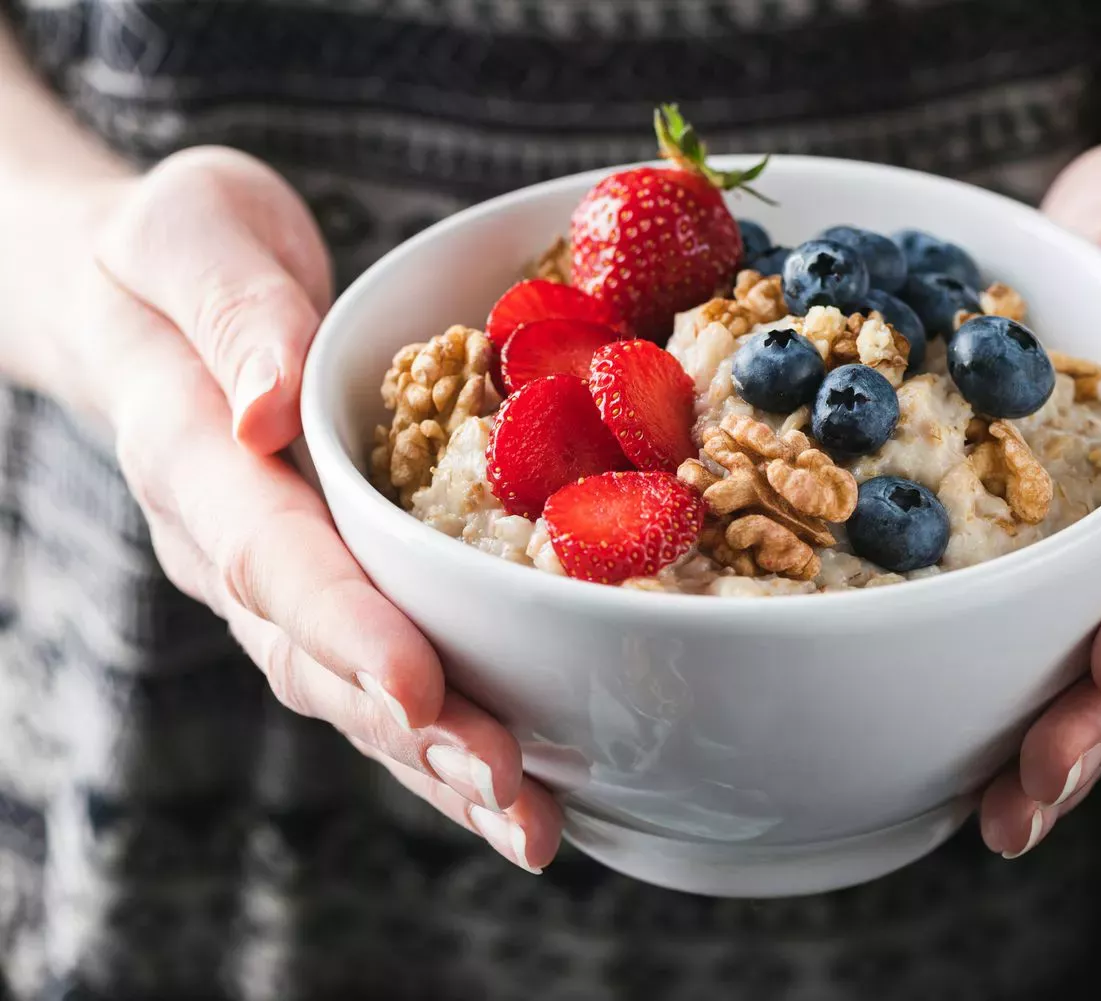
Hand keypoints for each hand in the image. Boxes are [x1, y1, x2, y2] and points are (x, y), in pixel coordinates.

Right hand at [63, 147, 559, 870]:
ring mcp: (272, 584)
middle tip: (508, 792)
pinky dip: (440, 740)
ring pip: (347, 692)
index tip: (415, 685)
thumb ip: (229, 308)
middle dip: (414, 730)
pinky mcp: (323, 593)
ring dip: (436, 764)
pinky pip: (376, 677)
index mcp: (192, 456)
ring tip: (528, 824)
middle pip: (317, 656)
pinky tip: (511, 793)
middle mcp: (229, 545)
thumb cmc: (177, 253)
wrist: (146, 300)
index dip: (342, 626)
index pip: (269, 554)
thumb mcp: (191, 230)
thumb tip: (267, 403)